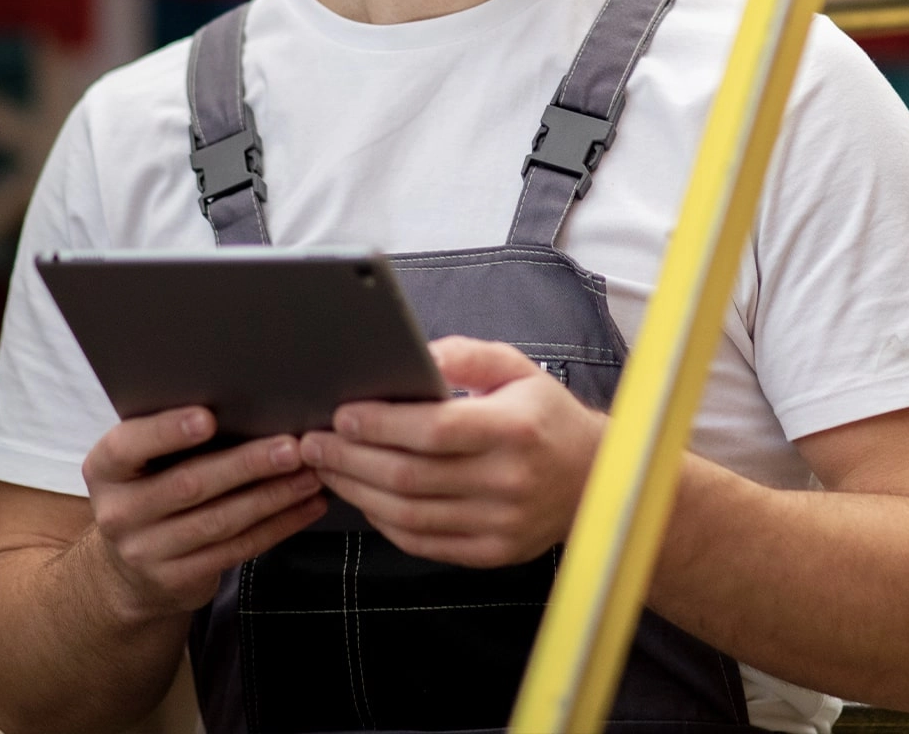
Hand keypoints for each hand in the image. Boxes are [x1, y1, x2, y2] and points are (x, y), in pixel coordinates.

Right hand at [82, 408, 326, 621]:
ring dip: (273, 496)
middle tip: (292, 447)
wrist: (129, 569)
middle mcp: (119, 512)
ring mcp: (145, 552)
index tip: (208, 417)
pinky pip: (236, 549)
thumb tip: (248, 398)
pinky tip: (306, 505)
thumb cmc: (151, 488)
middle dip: (247, 464)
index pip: (129, 446)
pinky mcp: (177, 579)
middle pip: (189, 485)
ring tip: (310, 474)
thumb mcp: (144, 461)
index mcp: (106, 468)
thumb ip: (174, 435)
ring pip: (219, 521)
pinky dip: (278, 525)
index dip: (167, 431)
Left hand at [299, 337, 604, 567]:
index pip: (434, 429)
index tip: (341, 414)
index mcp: (514, 429)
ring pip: (408, 513)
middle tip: (314, 443)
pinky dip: (383, 520)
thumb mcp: (516, 369)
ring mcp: (500, 524)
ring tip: (327, 468)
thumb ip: (466, 355)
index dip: (381, 424)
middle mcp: (508, 481)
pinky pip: (422, 541)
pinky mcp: (490, 553)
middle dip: (351, 459)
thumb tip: (416, 356)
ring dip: (357, 491)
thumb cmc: (544, 417)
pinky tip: (363, 497)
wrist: (595, 479)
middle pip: (410, 475)